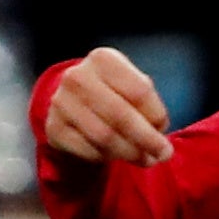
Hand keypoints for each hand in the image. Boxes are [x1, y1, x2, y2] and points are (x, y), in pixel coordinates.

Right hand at [38, 47, 173, 165]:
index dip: (157, 114)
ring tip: (144, 159)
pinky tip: (116, 155)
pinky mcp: (54, 129)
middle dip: (147, 140)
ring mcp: (61, 103)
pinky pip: (88, 150)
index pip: (139, 91)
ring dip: (130, 153)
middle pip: (121, 115)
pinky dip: (107, 157)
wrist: (70, 102)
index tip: (164, 129)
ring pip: (105, 137)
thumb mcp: (130, 86)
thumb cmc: (112, 93)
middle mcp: (78, 77)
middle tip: (164, 155)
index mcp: (103, 59)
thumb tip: (158, 133)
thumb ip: (148, 105)